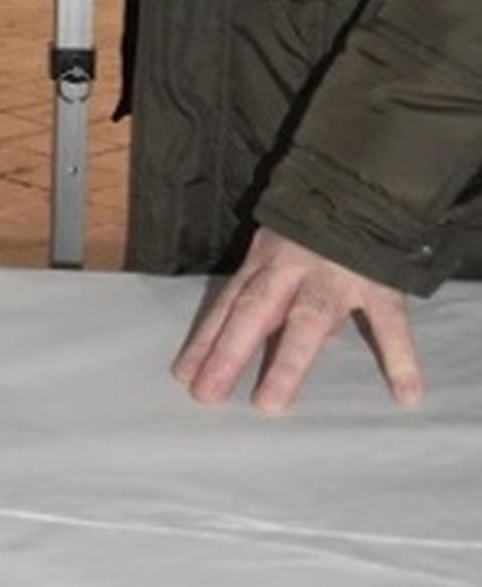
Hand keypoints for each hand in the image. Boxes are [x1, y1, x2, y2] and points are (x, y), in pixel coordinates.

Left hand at [171, 226, 423, 414]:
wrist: (366, 182)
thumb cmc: (316, 220)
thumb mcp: (283, 243)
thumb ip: (274, 286)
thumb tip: (258, 333)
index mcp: (266, 258)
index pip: (230, 302)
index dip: (206, 337)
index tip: (183, 374)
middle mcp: (294, 266)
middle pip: (254, 310)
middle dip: (229, 352)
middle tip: (206, 393)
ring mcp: (336, 274)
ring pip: (308, 319)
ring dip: (287, 362)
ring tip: (268, 404)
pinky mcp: (379, 280)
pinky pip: (389, 321)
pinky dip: (399, 357)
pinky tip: (404, 393)